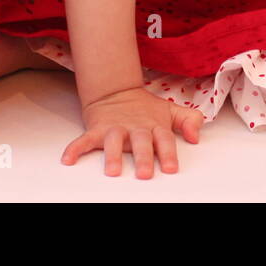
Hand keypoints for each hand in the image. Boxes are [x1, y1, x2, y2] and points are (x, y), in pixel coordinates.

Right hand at [61, 85, 204, 177]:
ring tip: (113, 171)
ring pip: (113, 142)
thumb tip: (196, 136)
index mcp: (154, 125)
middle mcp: (135, 127)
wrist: (116, 91)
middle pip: (140, 142)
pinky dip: (75, 148)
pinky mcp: (97, 129)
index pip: (164, 139)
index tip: (171, 168)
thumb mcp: (170, 111)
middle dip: (142, 157)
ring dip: (113, 156)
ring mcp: (115, 128)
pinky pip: (85, 140)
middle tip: (144, 174)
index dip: (168, 153)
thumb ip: (189, 120)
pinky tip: (68, 159)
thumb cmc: (145, 108)